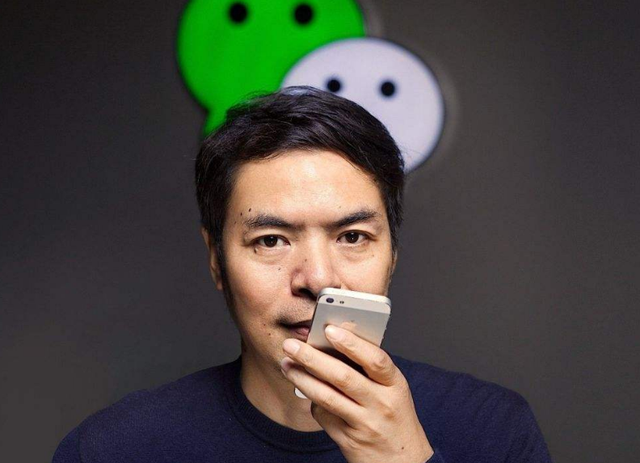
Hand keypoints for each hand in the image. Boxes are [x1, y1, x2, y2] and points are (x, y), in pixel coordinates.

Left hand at [281, 325, 433, 462]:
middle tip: (291, 345)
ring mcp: (366, 424)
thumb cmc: (394, 418)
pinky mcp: (350, 441)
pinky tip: (305, 391)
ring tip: (287, 364)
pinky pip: (324, 416)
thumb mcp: (392, 391)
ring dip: (302, 379)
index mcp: (395, 385)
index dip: (352, 343)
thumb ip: (369, 370)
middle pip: (343, 376)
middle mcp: (382, 404)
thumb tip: (333, 342)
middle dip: (312, 358)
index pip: (375, 359)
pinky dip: (312, 402)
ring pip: (327, 397)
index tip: (329, 329)